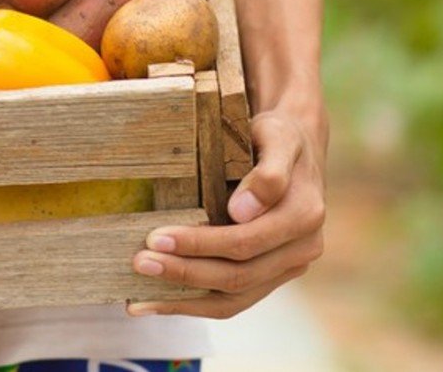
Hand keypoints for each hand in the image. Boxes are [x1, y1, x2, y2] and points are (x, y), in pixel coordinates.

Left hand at [126, 108, 325, 318]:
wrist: (294, 149)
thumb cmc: (277, 137)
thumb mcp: (277, 138)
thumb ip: (267, 173)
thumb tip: (242, 212)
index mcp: (303, 216)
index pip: (245, 241)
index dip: (200, 244)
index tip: (156, 237)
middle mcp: (301, 249)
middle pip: (238, 275)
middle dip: (184, 271)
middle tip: (139, 262)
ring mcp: (286, 267)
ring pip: (233, 298)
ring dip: (183, 298)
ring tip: (138, 297)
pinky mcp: (269, 277)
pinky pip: (231, 301)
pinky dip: (192, 305)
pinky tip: (154, 304)